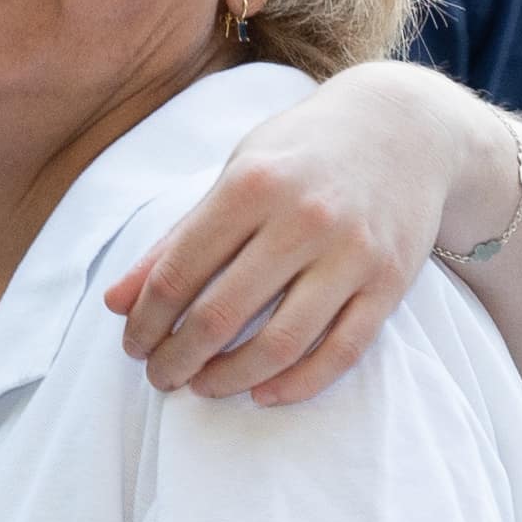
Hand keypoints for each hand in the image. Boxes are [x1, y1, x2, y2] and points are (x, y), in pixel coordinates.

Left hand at [104, 55, 462, 405]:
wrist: (406, 128)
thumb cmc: (304, 152)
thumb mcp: (236, 174)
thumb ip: (177, 238)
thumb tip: (114, 301)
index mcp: (252, 185)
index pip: (178, 274)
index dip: (145, 321)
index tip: (133, 344)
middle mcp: (303, 219)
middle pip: (221, 316)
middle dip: (177, 359)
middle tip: (160, 376)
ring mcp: (352, 253)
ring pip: (280, 344)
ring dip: (229, 379)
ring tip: (203, 386)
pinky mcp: (390, 282)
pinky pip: (341, 351)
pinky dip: (297, 384)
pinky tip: (263, 393)